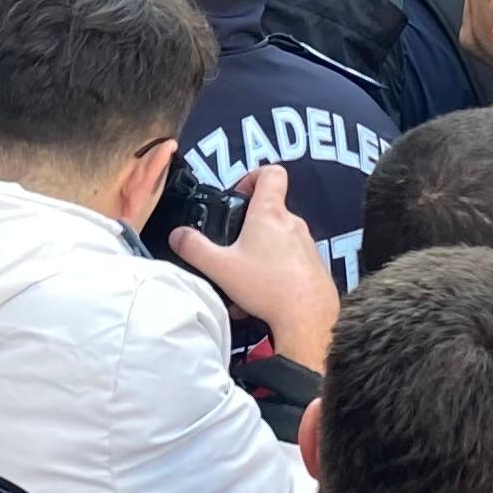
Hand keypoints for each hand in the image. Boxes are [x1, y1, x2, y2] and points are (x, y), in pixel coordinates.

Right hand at [166, 165, 340, 372]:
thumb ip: (194, 248)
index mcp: (270, 213)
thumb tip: (177, 235)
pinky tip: (262, 296)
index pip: (271, 173)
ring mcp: (307, 244)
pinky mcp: (315, 266)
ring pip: (280, 238)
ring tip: (244, 279)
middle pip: (271, 210)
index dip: (252, 177)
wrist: (309, 318)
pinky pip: (292, 260)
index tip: (238, 196)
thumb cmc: (267, 286)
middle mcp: (293, 223)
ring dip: (261, 252)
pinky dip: (275, 270)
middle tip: (232, 247)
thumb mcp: (220, 267)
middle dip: (249, 225)